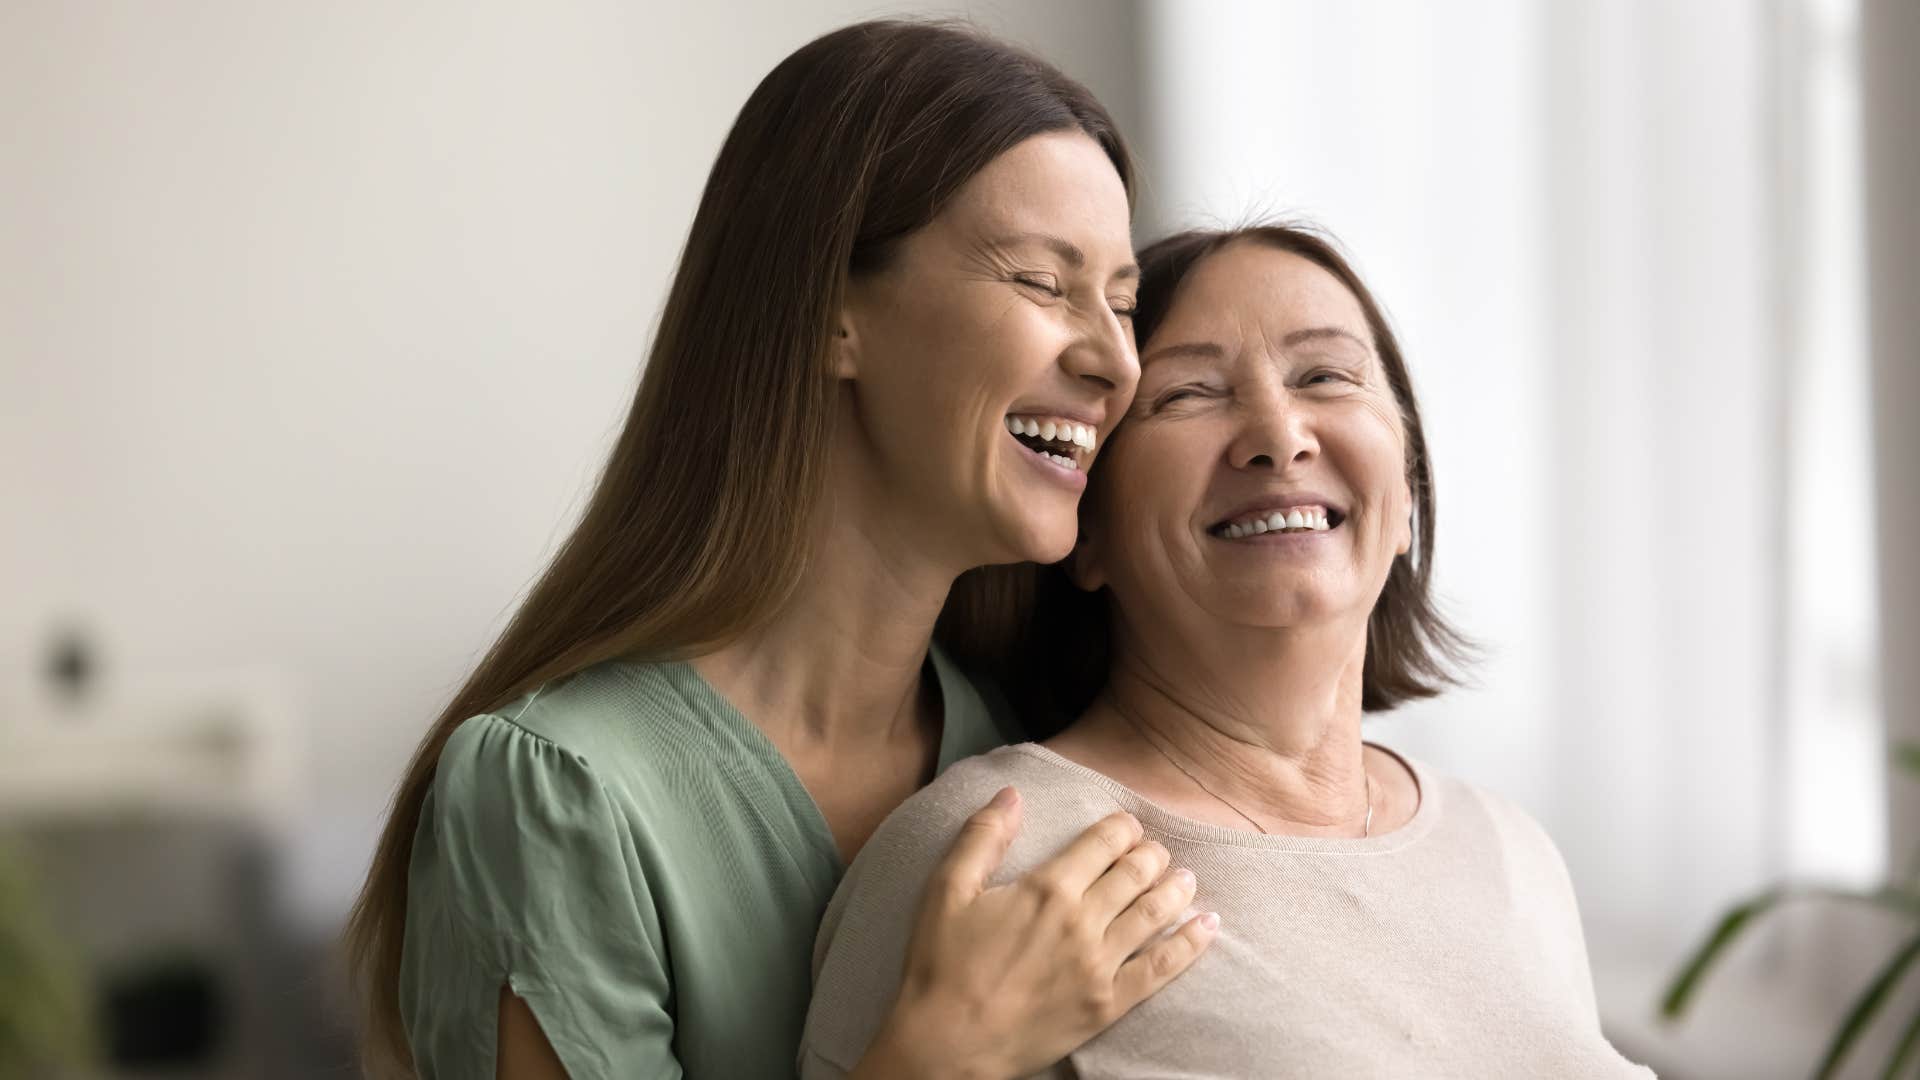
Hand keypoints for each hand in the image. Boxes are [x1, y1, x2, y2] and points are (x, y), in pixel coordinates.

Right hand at [860, 786, 1217, 1078]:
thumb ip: (982, 837)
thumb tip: (1010, 793)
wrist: (948, 1045)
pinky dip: (1190, 944)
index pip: (1103, 843)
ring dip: (1176, 889)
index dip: (1121, 828)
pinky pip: (1161, 969)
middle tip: (1157, 849)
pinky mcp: (1108, 1004)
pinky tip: (1208, 926)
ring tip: (1187, 877)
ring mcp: (1100, 965)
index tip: (1128, 824)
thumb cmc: (941, 966)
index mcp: (1047, 887)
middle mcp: (1082, 921)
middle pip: (1135, 874)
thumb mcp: (946, 890)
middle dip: (1151, 854)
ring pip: (1154, 914)